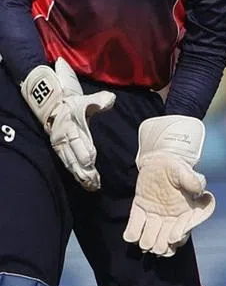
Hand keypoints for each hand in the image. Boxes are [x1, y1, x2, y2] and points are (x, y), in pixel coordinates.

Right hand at [20, 59, 115, 190]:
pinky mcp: (60, 152)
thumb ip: (99, 100)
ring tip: (92, 186)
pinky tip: (85, 183)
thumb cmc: (75, 104)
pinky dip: (76, 175)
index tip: (91, 160)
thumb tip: (111, 99)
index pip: (76, 139)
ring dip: (81, 175)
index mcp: (71, 124)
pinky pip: (68, 165)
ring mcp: (61, 146)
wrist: (53, 106)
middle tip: (94, 180)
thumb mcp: (85, 100)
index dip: (82, 149)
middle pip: (73, 155)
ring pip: (71, 163)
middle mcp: (64, 138)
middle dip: (83, 169)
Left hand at [123, 116, 215, 257]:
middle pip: (169, 241)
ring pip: (152, 239)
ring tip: (145, 243)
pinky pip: (135, 228)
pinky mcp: (141, 212)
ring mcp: (156, 217)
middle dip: (163, 245)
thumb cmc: (175, 166)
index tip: (173, 237)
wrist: (158, 161)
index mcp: (187, 211)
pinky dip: (132, 234)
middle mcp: (172, 218)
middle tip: (157, 245)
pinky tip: (130, 235)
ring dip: (148, 242)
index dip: (180, 235)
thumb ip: (192, 180)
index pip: (187, 228)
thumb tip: (199, 189)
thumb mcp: (184, 170)